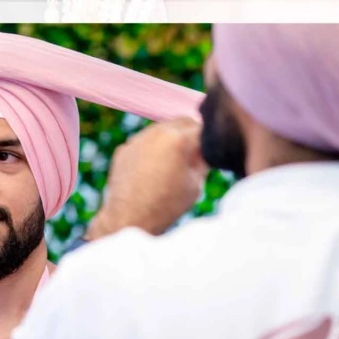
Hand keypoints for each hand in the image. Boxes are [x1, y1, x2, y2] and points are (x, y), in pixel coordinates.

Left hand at [86, 117, 205, 238]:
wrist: (130, 217)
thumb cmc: (168, 204)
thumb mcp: (196, 184)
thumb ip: (203, 161)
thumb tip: (207, 150)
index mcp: (178, 139)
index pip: (203, 128)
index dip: (211, 140)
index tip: (213, 151)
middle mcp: (156, 132)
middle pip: (182, 121)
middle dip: (192, 133)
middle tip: (197, 153)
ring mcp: (137, 139)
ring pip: (162, 128)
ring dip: (172, 139)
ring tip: (175, 163)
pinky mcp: (124, 148)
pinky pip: (145, 141)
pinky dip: (154, 148)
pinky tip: (155, 169)